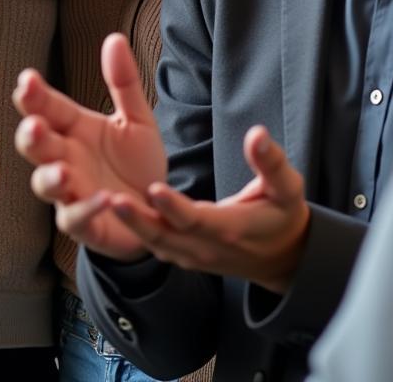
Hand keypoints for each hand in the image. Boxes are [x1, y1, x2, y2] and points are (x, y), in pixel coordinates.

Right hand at [14, 33, 165, 260]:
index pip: (46, 107)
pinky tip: (102, 198)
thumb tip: (114, 38)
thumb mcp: (138, 119)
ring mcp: (71, 191)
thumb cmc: (138, 164)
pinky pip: (76, 219)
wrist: (159, 209)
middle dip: (31, 135)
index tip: (28, 79)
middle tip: (35, 125)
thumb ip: (124, 82)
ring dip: (50, 177)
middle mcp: (65, 158)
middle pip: (35, 145)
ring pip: (45, 185)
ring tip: (62, 171)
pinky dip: (87, 209)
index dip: (34, 95)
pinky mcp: (86, 224)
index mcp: (74, 128)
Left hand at [109, 126, 309, 292]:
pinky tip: (110, 210)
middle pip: (166, 235)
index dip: (174, 207)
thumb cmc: (283, 215)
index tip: (154, 188)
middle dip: (138, 220)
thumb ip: (271, 163)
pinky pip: (155, 246)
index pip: (197, 220)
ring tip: (104, 203)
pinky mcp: (183, 255)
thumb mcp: (287, 188)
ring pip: (155, 243)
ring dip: (130, 225)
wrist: (283, 257)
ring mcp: (192, 255)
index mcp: (230, 229)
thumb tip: (258, 134)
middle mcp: (206, 247)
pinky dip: (133, 232)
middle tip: (112, 200)